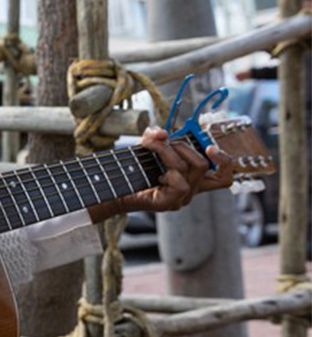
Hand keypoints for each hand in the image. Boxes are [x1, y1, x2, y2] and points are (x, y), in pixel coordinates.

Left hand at [89, 126, 234, 221]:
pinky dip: (167, 171)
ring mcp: (181, 199)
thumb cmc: (132, 170)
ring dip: (168, 151)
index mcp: (191, 179)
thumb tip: (162, 132)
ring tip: (151, 148)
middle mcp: (190, 190)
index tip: (210, 147)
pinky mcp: (169, 203)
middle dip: (183, 146)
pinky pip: (180, 183)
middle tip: (164, 143)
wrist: (110, 189)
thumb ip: (155, 136)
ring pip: (189, 168)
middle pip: (203, 165)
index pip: (224, 177)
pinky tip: (155, 175)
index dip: (225, 161)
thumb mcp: (146, 148)